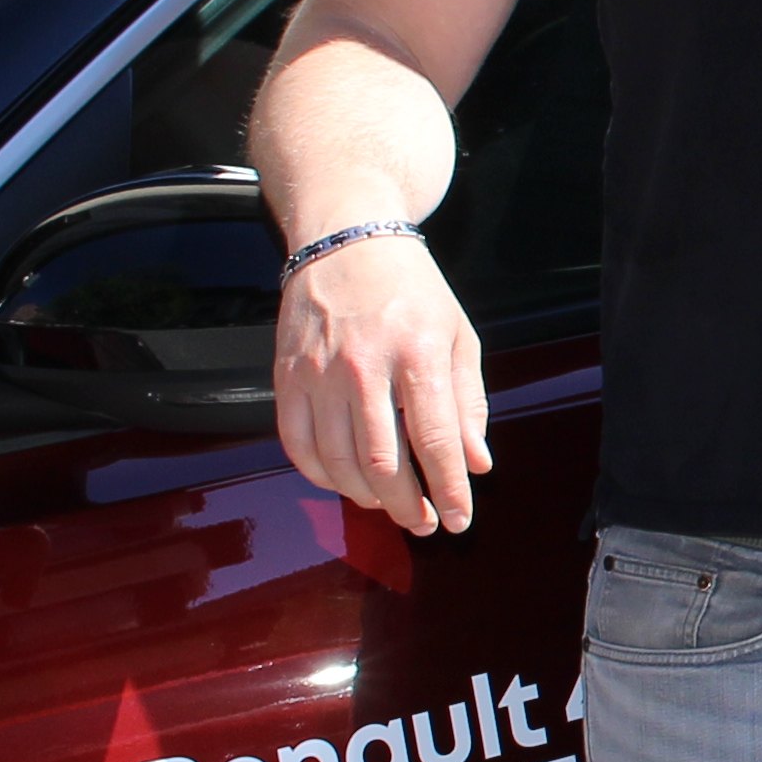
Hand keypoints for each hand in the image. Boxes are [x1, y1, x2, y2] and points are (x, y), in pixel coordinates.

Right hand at [273, 235, 485, 534]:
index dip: (449, 491)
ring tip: (387, 503)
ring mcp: (319, 372)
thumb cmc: (412, 290)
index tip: (458, 521)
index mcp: (418, 353)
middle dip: (405, 506)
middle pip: (383, 462)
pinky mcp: (286, 376)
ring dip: (365, 496)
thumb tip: (476, 463)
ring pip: (338, 462)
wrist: (347, 239)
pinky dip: (320, 475)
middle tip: (422, 523)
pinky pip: (297, 445)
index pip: (435, 441)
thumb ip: (468, 402)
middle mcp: (365, 365)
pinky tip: (343, 480)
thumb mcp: (458, 336)